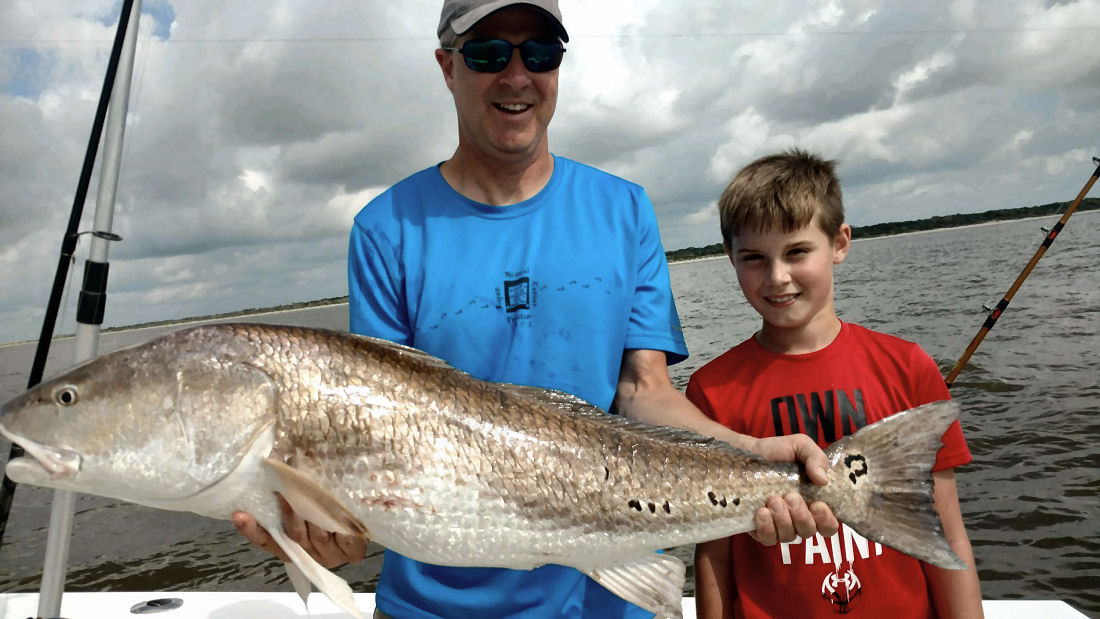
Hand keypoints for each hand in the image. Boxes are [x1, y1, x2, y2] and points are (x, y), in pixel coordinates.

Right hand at [232, 494, 367, 567]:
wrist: (363, 521)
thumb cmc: (329, 506)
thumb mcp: (306, 498)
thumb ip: (289, 489)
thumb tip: (274, 457)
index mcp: (292, 546)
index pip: (267, 541)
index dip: (252, 530)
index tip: (239, 514)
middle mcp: (309, 552)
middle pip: (294, 535)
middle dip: (289, 513)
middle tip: (284, 492)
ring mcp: (331, 554)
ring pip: (318, 536)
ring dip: (314, 517)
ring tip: (313, 498)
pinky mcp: (353, 552)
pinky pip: (346, 541)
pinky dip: (342, 530)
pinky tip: (341, 521)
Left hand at [747, 434, 838, 545]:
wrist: (746, 452)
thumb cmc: (777, 452)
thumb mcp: (800, 446)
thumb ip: (816, 458)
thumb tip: (824, 480)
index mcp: (814, 502)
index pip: (829, 525)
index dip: (827, 520)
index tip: (818, 505)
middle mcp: (798, 517)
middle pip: (809, 531)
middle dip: (802, 516)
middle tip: (791, 497)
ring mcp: (779, 525)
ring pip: (789, 536)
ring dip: (783, 520)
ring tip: (773, 499)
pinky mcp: (759, 529)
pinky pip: (767, 539)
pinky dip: (767, 528)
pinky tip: (761, 511)